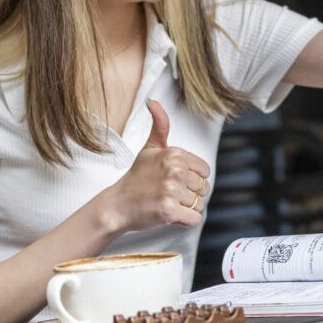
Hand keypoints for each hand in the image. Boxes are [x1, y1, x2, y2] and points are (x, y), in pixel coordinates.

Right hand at [102, 99, 210, 230]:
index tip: (174, 180)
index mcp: (174, 154)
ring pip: (200, 205)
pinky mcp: (168, 211)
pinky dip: (185, 221)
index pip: (205, 171)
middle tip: (168, 193)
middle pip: (204, 188)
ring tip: (166, 202)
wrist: (117, 205)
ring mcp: (171, 191)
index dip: (192, 178)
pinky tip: (169, 215)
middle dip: (189, 194)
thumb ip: (160, 125)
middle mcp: (174, 170)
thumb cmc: (137, 178)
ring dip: (186, 208)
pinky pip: (194, 219)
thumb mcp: (149, 148)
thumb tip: (154, 101)